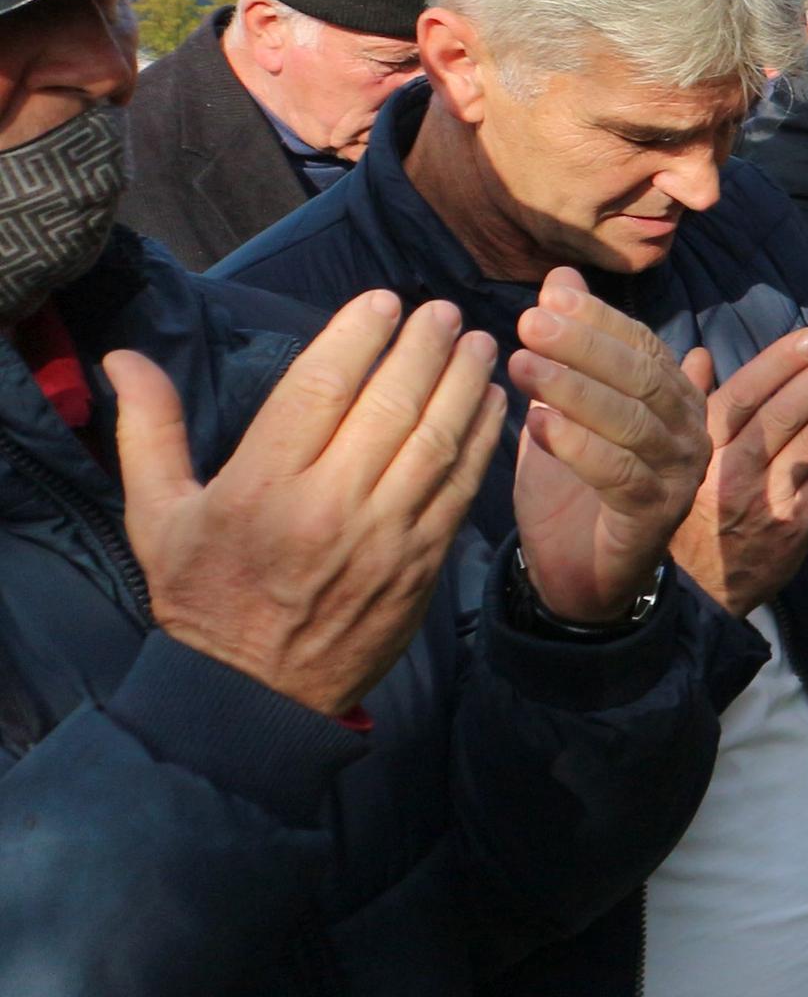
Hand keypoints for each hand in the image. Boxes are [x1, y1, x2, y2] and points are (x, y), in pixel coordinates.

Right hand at [115, 293, 504, 714]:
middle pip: (390, 404)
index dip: (356, 335)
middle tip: (442, 311)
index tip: (382, 301)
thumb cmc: (203, 596)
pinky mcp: (423, 563)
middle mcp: (329, 505)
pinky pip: (462, 487)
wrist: (254, 695)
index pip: (319, 388)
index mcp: (261, 487)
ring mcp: (385, 536)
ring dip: (465, 383)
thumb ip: (148, 430)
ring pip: (437, 439)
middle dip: (423, 348)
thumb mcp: (157, 516)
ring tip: (479, 343)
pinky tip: (493, 403)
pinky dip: (483, 439)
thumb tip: (126, 358)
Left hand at [506, 270, 713, 620]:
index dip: (599, 319)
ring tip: (523, 367)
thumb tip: (560, 276)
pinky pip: (620, 474)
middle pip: (642, 376)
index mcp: (671, 396)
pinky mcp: (656, 516)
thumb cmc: (570, 485)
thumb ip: (566, 347)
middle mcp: (686, 430)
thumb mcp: (559, 406)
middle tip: (531, 322)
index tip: (549, 296)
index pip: (642, 344)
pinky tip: (536, 427)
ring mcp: (678, 474)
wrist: (577, 574)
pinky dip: (578, 447)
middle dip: (586, 346)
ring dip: (575, 391)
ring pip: (632, 422)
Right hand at [666, 322, 807, 615]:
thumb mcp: (678, 460)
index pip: (743, 396)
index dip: (780, 363)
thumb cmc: (690, 511)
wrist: (699, 590)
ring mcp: (765, 501)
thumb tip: (697, 354)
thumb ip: (691, 406)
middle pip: (785, 413)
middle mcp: (730, 474)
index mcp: (699, 451)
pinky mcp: (795, 526)